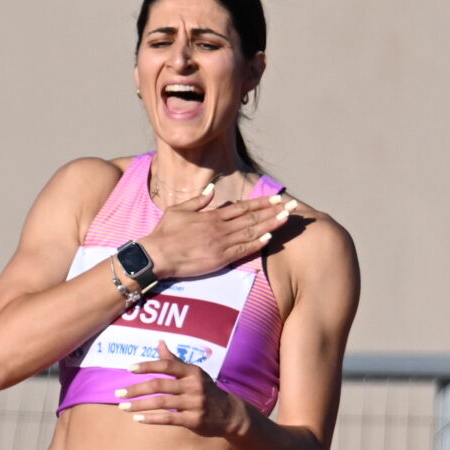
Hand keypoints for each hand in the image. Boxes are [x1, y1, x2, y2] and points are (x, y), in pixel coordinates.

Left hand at [115, 341, 247, 437]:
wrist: (230, 414)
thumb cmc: (206, 390)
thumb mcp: (194, 373)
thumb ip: (175, 360)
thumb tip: (159, 343)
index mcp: (193, 371)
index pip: (167, 365)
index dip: (148, 365)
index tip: (130, 368)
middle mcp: (194, 386)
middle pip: (160, 385)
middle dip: (136, 389)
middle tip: (118, 394)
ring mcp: (194, 403)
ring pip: (161, 403)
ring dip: (139, 405)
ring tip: (123, 407)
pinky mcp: (194, 420)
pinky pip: (168, 419)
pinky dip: (151, 419)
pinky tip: (138, 419)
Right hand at [140, 192, 293, 279]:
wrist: (157, 255)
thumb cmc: (165, 233)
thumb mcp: (178, 210)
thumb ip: (197, 201)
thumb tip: (211, 190)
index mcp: (212, 216)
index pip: (243, 208)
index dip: (262, 203)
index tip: (277, 199)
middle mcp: (220, 228)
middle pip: (252, 218)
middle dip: (274, 212)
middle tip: (292, 207)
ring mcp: (221, 244)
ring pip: (251, 232)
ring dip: (271, 225)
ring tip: (287, 219)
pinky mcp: (219, 259)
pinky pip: (242, 250)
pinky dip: (257, 244)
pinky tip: (270, 239)